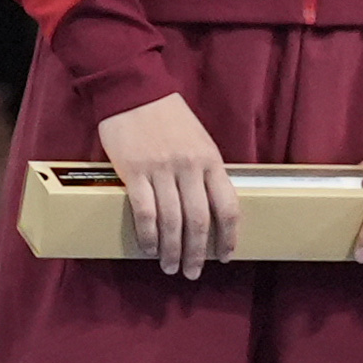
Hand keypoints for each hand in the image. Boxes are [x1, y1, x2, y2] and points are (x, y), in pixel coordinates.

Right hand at [94, 90, 240, 278]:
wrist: (134, 90)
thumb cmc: (167, 115)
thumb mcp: (198, 139)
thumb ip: (205, 170)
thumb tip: (209, 207)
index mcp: (210, 159)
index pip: (227, 207)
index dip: (228, 237)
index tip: (225, 256)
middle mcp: (189, 167)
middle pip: (198, 221)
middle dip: (196, 252)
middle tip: (191, 272)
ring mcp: (161, 169)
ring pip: (172, 221)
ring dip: (171, 250)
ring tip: (169, 266)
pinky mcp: (134, 171)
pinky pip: (144, 211)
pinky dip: (148, 234)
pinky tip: (149, 247)